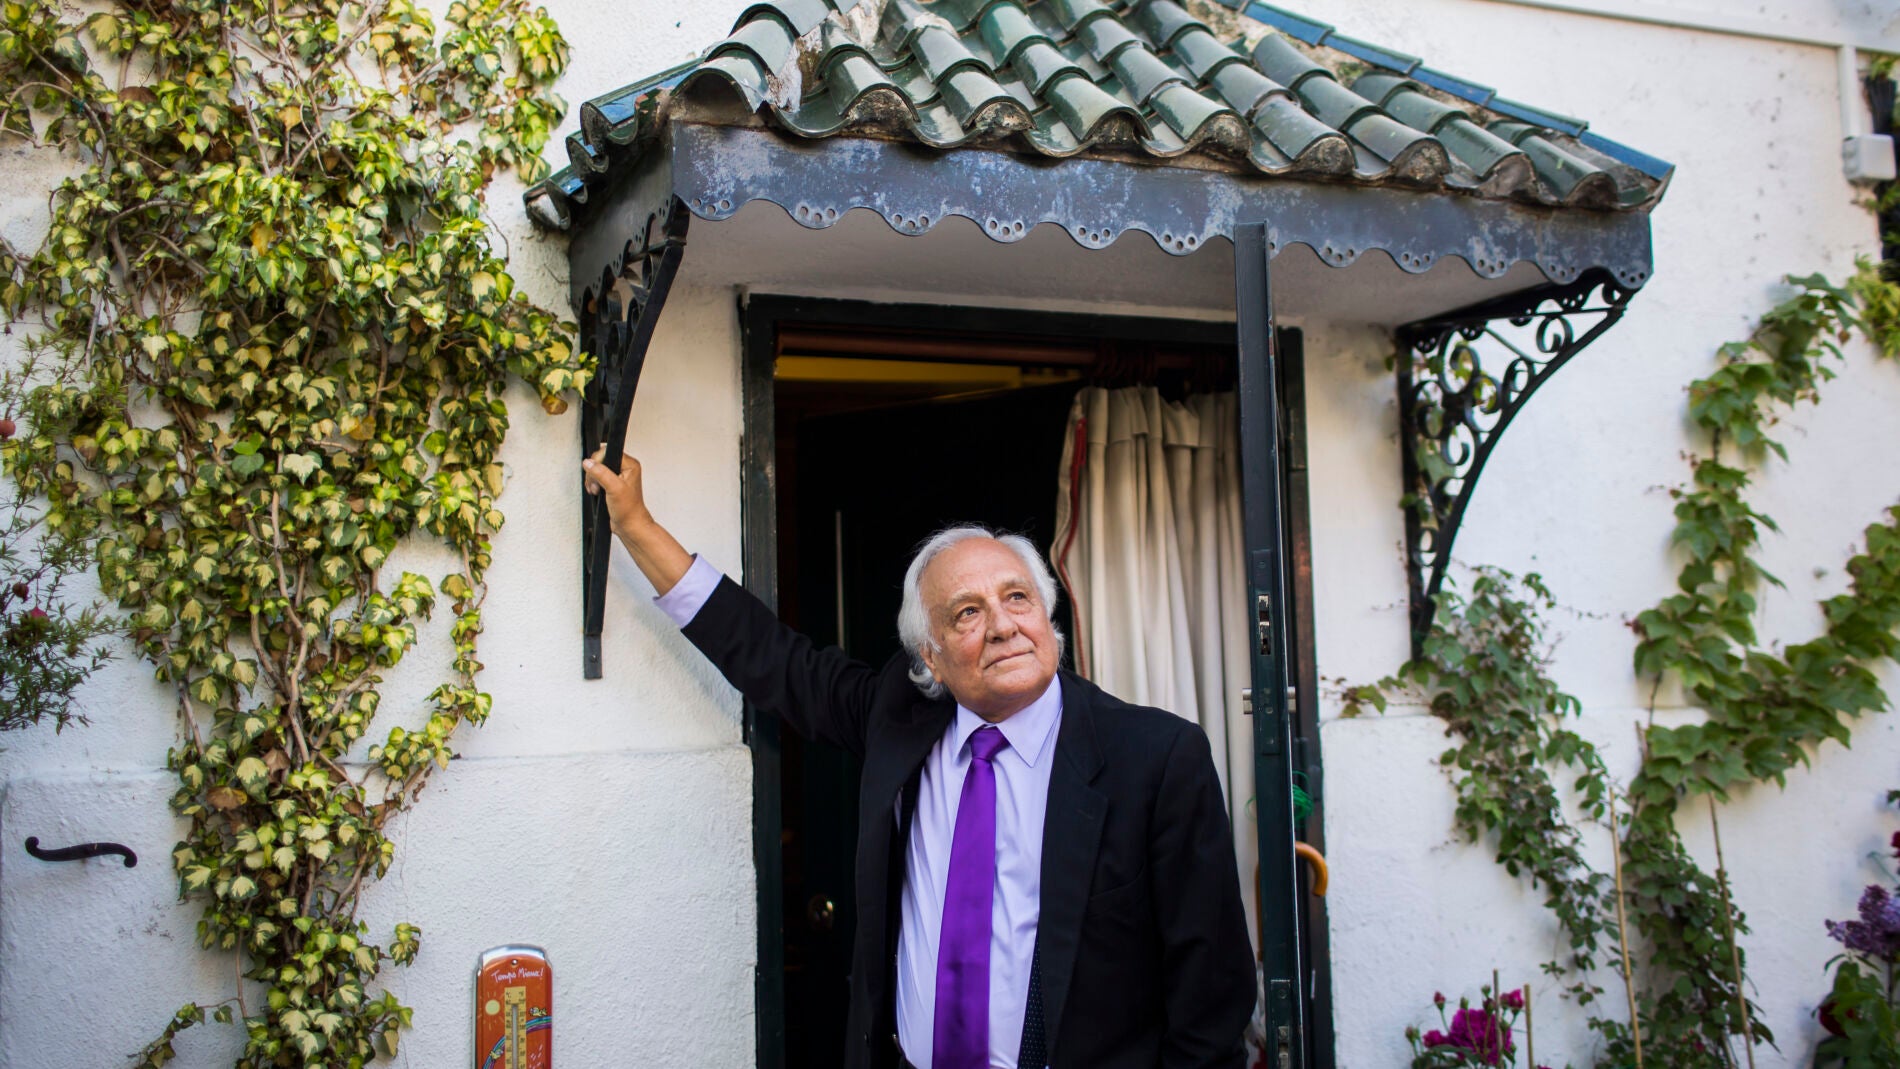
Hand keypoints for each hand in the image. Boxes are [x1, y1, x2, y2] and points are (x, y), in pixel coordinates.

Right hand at [580, 448, 691, 593]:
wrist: (629, 526)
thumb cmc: (629, 510)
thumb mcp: (614, 488)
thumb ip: (601, 473)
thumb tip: (589, 463)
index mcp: (630, 465)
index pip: (608, 452)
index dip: (599, 462)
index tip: (596, 473)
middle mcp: (625, 469)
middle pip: (600, 460)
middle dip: (594, 473)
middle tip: (598, 485)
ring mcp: (617, 477)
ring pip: (596, 470)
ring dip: (592, 480)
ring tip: (597, 491)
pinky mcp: (611, 485)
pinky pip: (597, 478)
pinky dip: (593, 485)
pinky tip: (596, 493)